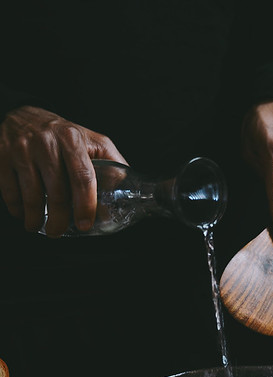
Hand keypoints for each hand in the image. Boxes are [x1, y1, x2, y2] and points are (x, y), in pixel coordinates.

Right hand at [0, 106, 126, 236]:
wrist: (25, 114)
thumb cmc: (64, 135)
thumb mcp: (93, 141)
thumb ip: (112, 165)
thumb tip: (126, 195)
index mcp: (72, 139)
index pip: (83, 177)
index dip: (86, 205)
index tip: (85, 224)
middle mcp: (46, 142)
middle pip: (57, 192)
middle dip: (60, 219)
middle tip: (60, 231)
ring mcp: (22, 149)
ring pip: (31, 195)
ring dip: (36, 218)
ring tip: (41, 227)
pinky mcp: (2, 155)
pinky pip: (10, 190)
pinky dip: (17, 208)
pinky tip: (23, 213)